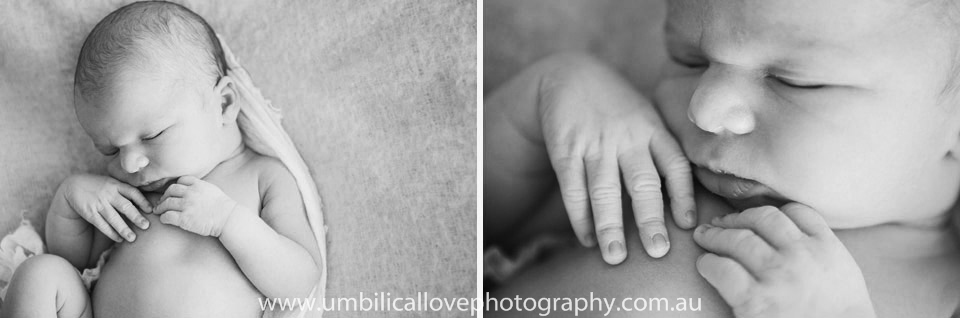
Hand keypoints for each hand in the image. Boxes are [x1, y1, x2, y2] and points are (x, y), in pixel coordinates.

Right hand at [60, 173, 151, 241]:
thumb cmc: (100, 186)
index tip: (151, 210)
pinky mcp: (90, 212)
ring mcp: (99, 203)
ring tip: (132, 238)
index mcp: (116, 185)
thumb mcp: (112, 183)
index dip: (142, 201)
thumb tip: (146, 204)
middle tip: (146, 226)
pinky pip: (102, 224)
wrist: (74, 185)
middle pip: (125, 206)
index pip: (132, 192)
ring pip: (113, 218)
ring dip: (123, 229)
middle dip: (136, 217)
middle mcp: (108, 194)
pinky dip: (111, 233)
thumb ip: (125, 191)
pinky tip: (119, 239)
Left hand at [153, 176, 238, 236]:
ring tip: (158, 211)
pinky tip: (164, 219)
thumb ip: (201, 187)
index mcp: (198, 185)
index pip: (181, 180)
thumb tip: (192, 188)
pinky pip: (167, 216)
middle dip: (164, 196)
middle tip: (162, 201)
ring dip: (160, 207)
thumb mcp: (212, 190)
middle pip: (170, 190)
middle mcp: (190, 193)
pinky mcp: (184, 219)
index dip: (175, 186)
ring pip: (166, 203)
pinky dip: (163, 218)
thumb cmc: (223, 207)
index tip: (172, 193)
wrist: (228, 219)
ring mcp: (187, 205)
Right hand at [540, 56, 695, 262]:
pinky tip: (586, 238)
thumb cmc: (616, 106)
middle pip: (642, 183)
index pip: (674, 164)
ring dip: (610, 226)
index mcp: (652, 129)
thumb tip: (682, 201)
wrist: (569, 75)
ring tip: (614, 256)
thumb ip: (662, 149)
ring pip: (604, 190)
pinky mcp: (566, 149)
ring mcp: (595, 143)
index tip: (688, 224)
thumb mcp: (646, 116)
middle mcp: (627, 137)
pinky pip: (573, 188)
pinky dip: (579, 216)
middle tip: (658, 251)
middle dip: (650, 219)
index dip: (683, 195)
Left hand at [693, 203, 874, 317]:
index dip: (770, 211)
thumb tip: (788, 229)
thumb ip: (817, 245)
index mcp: (825, 246)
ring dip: (716, 235)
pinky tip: (706, 265)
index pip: (795, 211)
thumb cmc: (839, 313)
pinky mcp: (755, 300)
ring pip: (738, 239)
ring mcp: (777, 276)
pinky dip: (709, 263)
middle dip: (737, 218)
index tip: (753, 217)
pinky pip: (723, 269)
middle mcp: (801, 255)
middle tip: (720, 222)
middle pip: (761, 219)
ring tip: (704, 236)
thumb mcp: (841, 269)